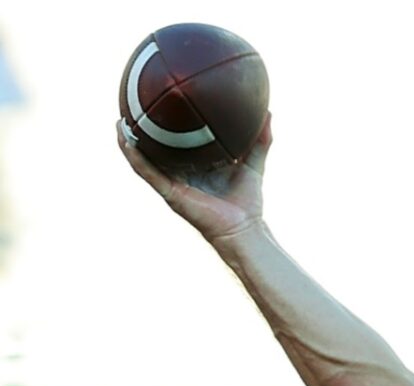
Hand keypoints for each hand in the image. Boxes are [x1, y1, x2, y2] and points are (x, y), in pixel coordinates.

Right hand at [116, 115, 272, 240]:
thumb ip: (261, 140)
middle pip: (154, 150)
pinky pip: (147, 172)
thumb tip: (269, 112)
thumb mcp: (254, 163)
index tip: (160, 103)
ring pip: (143, 160)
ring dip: (129, 142)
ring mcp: (172, 184)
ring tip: (119, 121)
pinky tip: (127, 140)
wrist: (244, 228)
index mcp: (195, 167)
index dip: (166, 127)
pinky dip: (135, 157)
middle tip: (131, 106)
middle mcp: (179, 174)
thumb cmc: (247, 201)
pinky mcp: (170, 193)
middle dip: (141, 131)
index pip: (176, 144)